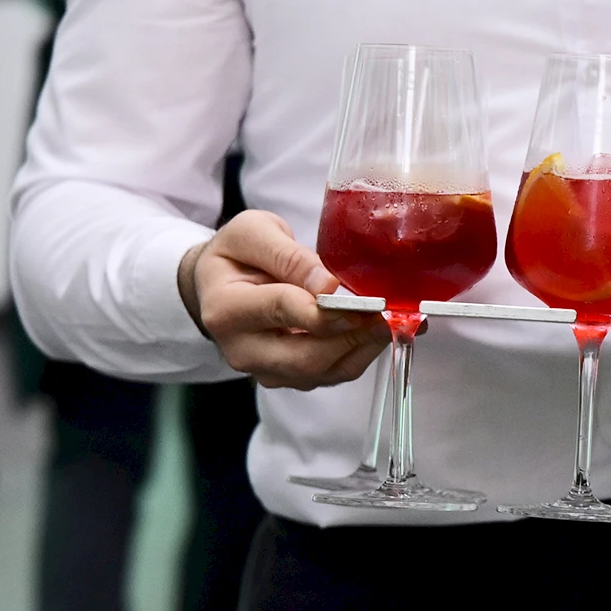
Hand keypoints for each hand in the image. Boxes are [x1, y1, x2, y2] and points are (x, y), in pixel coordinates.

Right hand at [175, 210, 389, 389]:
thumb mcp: (253, 233)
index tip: (364, 295)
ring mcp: (265, 370)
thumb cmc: (235, 255)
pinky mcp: (289, 378)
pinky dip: (363, 352)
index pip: (282, 309)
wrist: (217, 285)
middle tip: (389, 310)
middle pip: (307, 357)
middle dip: (355, 334)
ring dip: (365, 346)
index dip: (327, 305)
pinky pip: (333, 373)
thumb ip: (288, 256)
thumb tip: (330, 284)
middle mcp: (241, 350)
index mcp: (225, 309)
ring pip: (325, 371)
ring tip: (393, 317)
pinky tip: (379, 328)